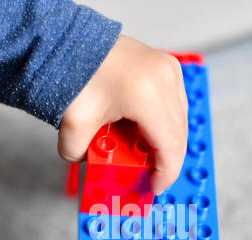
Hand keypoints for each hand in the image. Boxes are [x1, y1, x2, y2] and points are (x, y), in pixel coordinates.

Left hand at [58, 35, 187, 194]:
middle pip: (178, 136)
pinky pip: (176, 105)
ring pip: (180, 121)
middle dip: (165, 161)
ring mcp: (168, 70)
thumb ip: (80, 155)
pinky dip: (164, 124)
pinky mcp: (166, 67)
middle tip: (149, 176)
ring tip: (145, 156)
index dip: (166, 174)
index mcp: (146, 95)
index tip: (155, 186)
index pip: (170, 146)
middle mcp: (164, 79)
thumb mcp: (73, 124)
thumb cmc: (74, 72)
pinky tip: (147, 134)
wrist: (71, 42)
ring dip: (166, 143)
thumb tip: (91, 165)